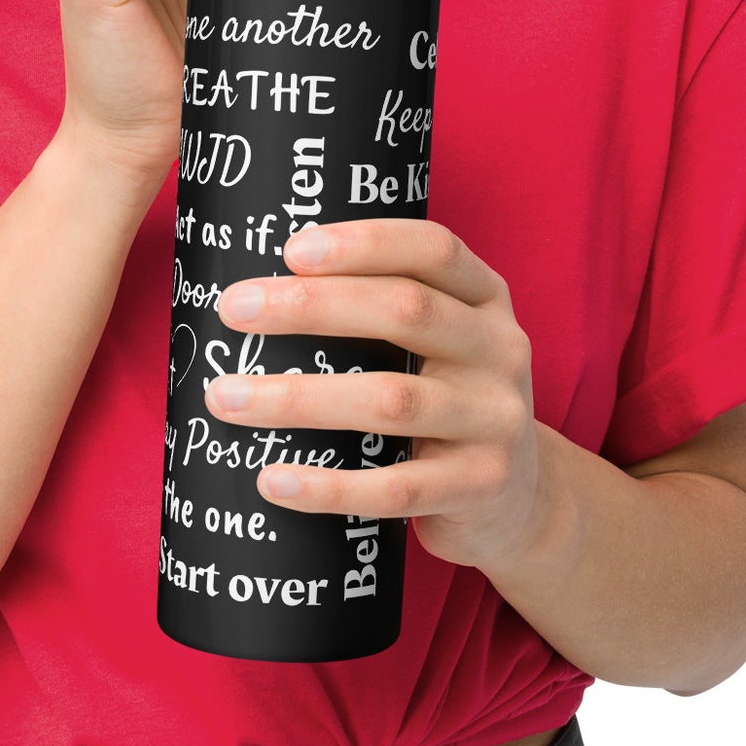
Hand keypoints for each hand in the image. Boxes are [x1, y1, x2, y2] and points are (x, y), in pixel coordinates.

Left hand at [205, 217, 548, 575]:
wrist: (521, 501)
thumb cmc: (446, 401)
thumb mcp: (440, 343)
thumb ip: (383, 311)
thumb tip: (259, 291)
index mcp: (485, 299)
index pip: (433, 249)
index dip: (365, 244)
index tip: (290, 250)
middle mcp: (500, 350)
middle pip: (405, 311)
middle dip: (310, 305)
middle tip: (233, 310)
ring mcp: (496, 420)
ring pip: (390, 401)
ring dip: (297, 399)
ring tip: (225, 398)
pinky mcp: (479, 487)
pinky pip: (394, 488)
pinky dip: (327, 486)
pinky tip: (272, 479)